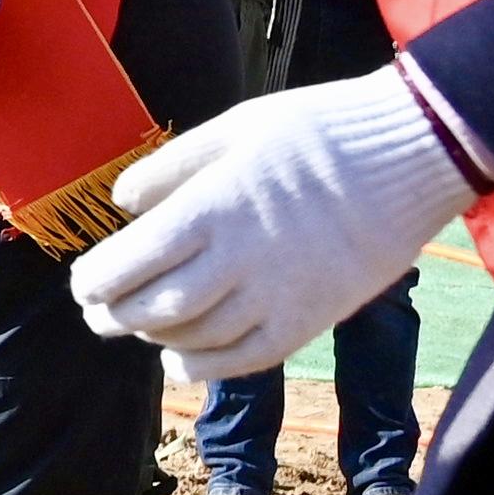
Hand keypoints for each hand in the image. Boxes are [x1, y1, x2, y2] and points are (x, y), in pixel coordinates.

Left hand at [71, 65, 474, 373]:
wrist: (411, 155)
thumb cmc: (318, 131)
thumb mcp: (236, 127)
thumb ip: (173, 167)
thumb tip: (123, 204)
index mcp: (213, 207)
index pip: (132, 260)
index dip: (97, 280)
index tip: (82, 283)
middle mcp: (238, 259)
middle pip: (154, 307)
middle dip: (114, 315)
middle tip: (97, 313)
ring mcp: (276, 295)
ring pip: (194, 338)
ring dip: (153, 337)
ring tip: (136, 327)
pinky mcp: (310, 320)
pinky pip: (245, 359)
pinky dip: (202, 368)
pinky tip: (178, 362)